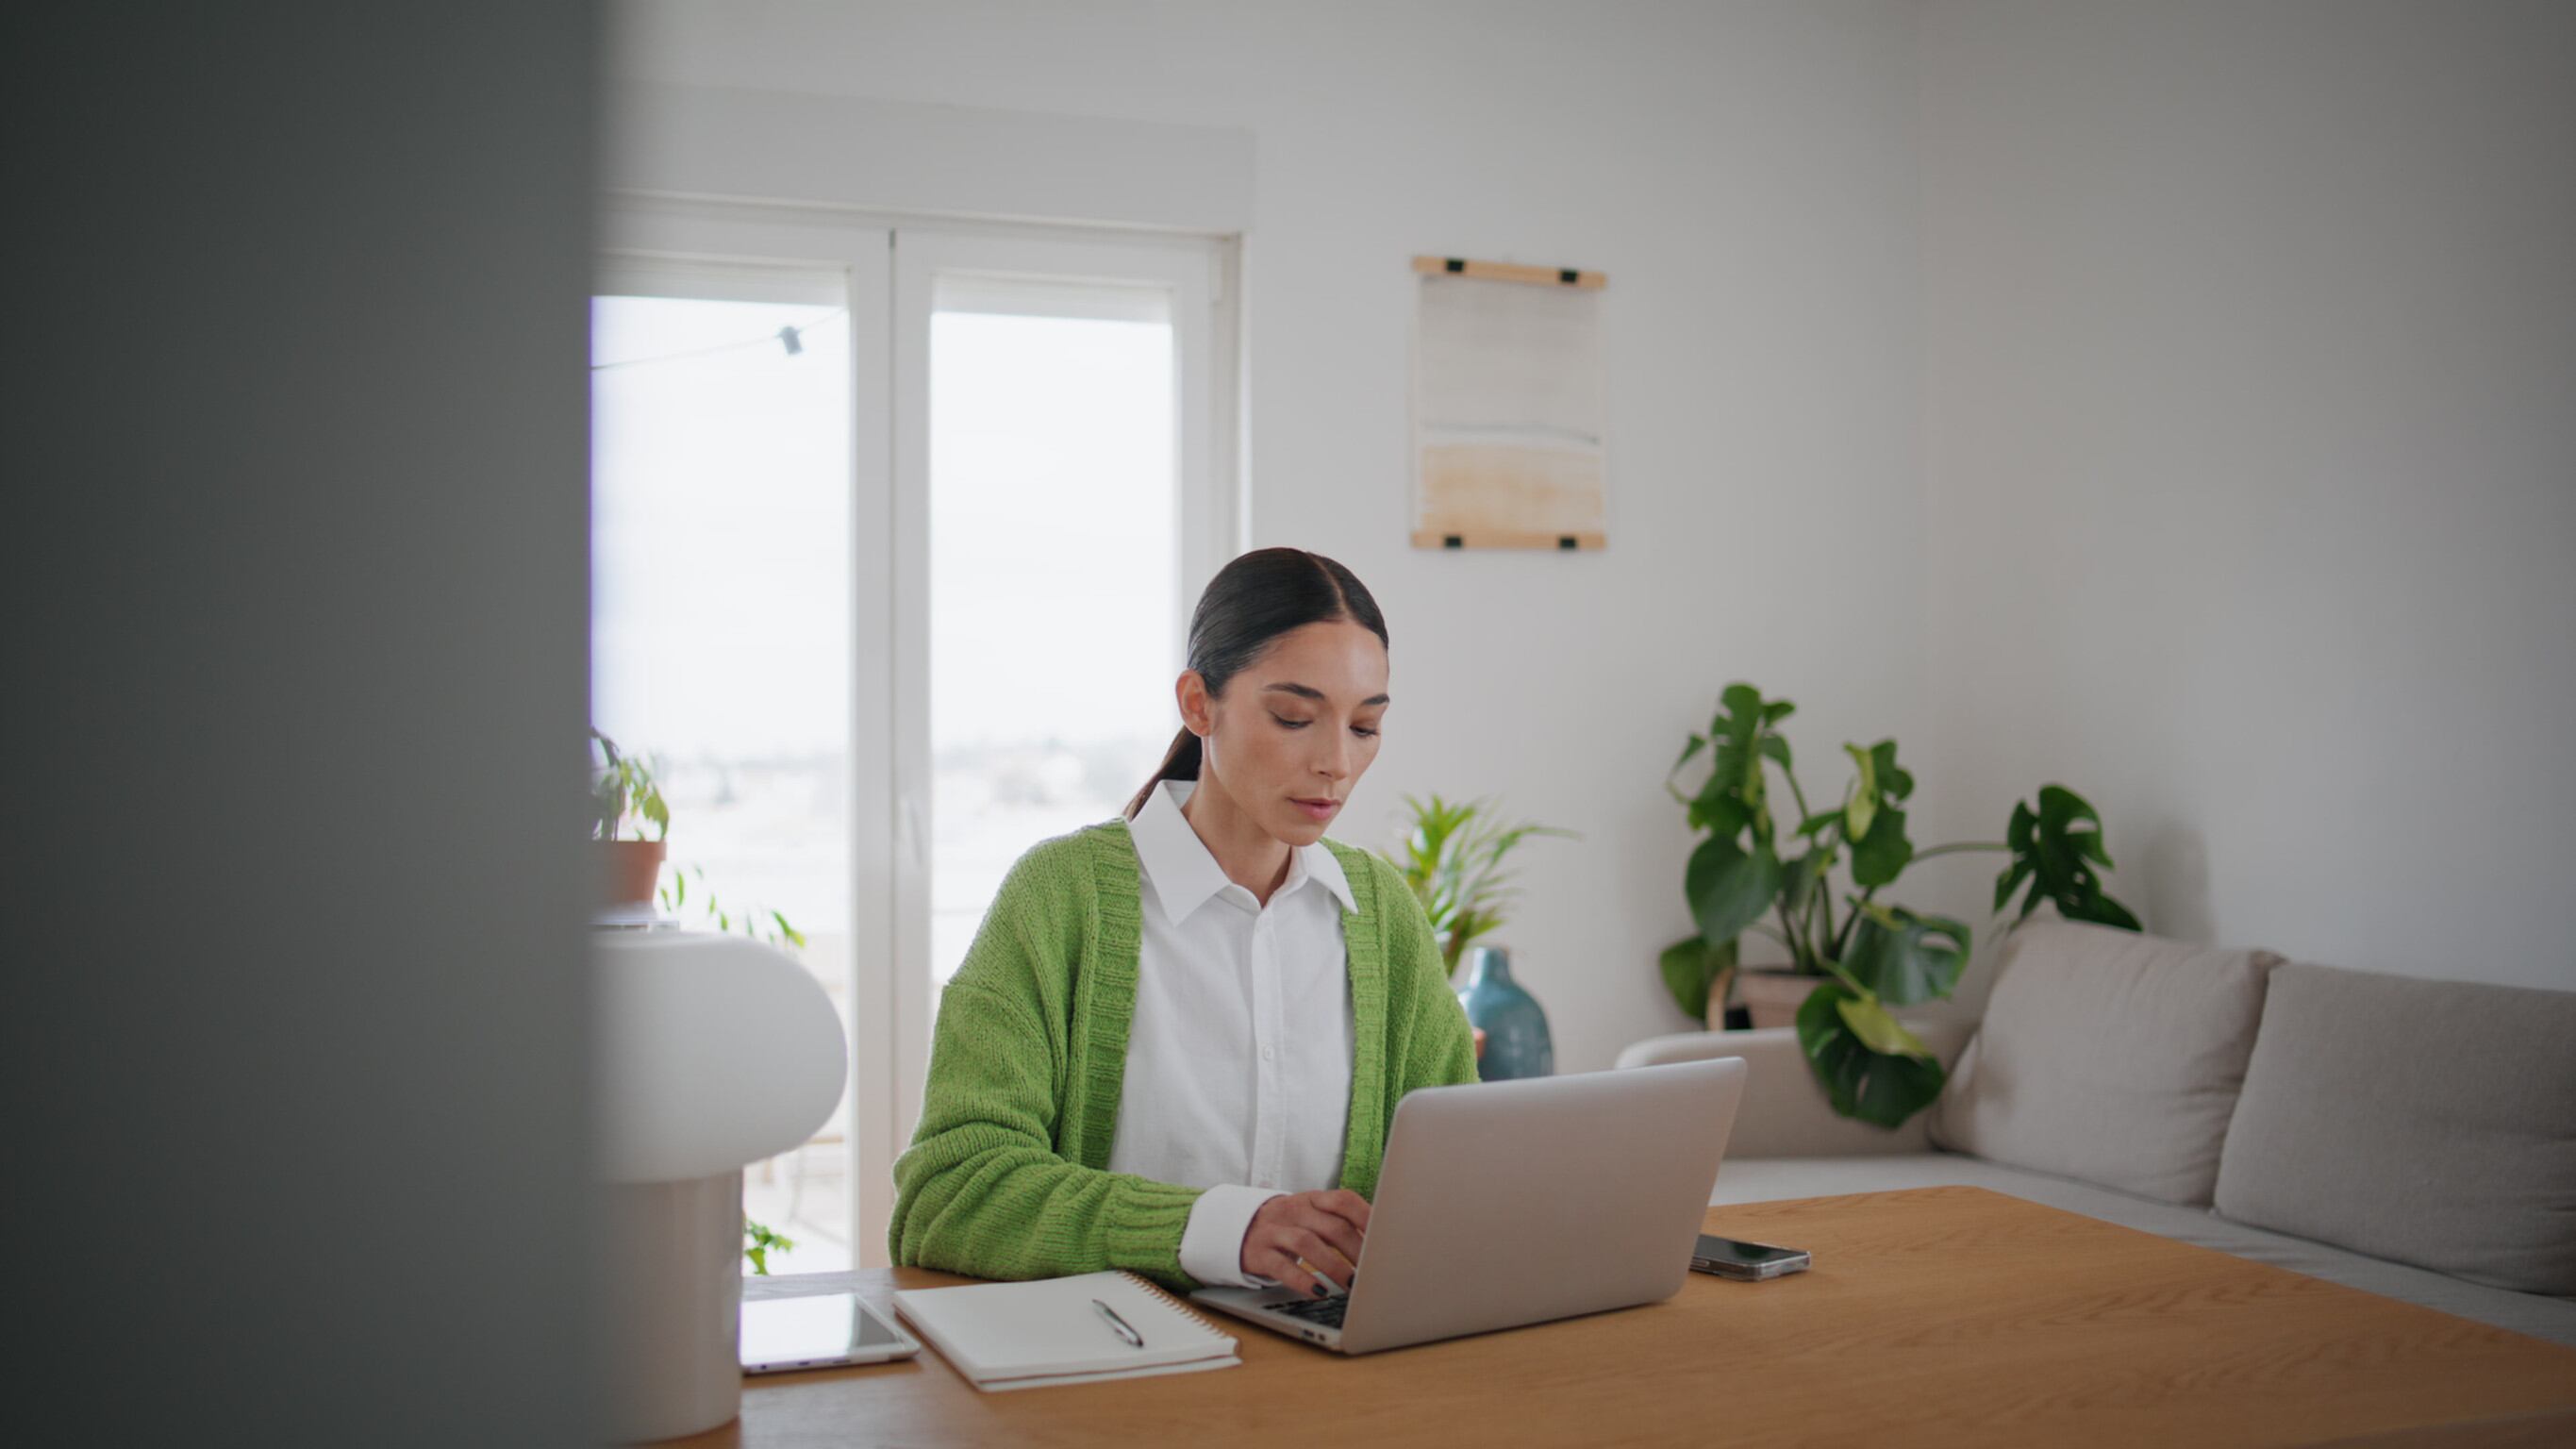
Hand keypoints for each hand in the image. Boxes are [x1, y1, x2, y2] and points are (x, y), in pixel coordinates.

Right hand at [1240, 1188, 1370, 1297]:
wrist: (1237, 1227)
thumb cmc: (1288, 1226)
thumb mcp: (1310, 1215)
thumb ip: (1339, 1223)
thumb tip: (1380, 1242)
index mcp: (1312, 1199)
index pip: (1343, 1200)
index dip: (1367, 1216)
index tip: (1388, 1236)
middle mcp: (1294, 1211)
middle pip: (1331, 1226)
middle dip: (1356, 1250)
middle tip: (1375, 1271)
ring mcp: (1275, 1231)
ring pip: (1307, 1244)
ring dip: (1333, 1265)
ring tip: (1352, 1285)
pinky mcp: (1259, 1254)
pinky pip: (1281, 1266)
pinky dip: (1302, 1280)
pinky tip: (1319, 1292)